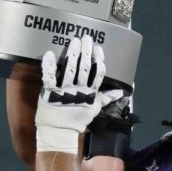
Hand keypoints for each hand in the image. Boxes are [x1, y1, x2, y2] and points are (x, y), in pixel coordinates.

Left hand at [36, 36, 122, 153]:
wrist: (60, 132)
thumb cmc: (78, 119)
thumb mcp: (95, 108)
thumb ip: (107, 97)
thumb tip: (122, 91)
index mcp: (89, 93)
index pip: (97, 75)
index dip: (98, 62)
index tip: (99, 49)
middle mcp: (78, 90)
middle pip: (83, 68)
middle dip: (86, 52)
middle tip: (86, 38)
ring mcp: (63, 91)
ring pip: (69, 70)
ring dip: (72, 54)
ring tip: (74, 41)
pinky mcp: (49, 92)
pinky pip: (49, 77)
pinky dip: (49, 66)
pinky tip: (49, 54)